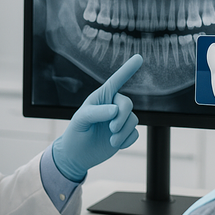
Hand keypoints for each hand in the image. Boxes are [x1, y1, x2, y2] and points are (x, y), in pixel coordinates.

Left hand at [52, 54, 142, 180]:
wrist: (76, 156)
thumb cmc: (76, 133)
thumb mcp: (80, 120)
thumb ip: (96, 112)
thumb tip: (116, 110)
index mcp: (101, 98)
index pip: (116, 81)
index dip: (128, 69)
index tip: (139, 58)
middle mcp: (112, 106)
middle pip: (127, 103)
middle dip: (122, 116)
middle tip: (111, 128)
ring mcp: (119, 121)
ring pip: (133, 120)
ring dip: (122, 132)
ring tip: (110, 140)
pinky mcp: (124, 134)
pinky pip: (134, 134)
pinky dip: (125, 140)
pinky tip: (114, 144)